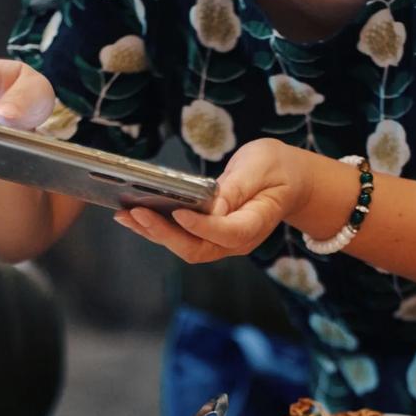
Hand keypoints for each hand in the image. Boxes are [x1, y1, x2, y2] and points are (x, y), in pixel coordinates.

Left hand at [113, 139, 312, 263]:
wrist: (289, 182)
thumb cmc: (277, 170)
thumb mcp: (260, 166)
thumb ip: (236, 186)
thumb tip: (210, 205)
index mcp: (256, 223)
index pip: (227, 232)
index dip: (202, 226)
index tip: (178, 213)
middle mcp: (237, 241)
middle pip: (197, 248)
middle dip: (164, 233)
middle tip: (136, 212)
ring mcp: (222, 243)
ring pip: (185, 248)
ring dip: (153, 234)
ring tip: (126, 216)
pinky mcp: (209, 238)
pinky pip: (181, 240)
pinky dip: (156, 230)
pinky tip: (133, 217)